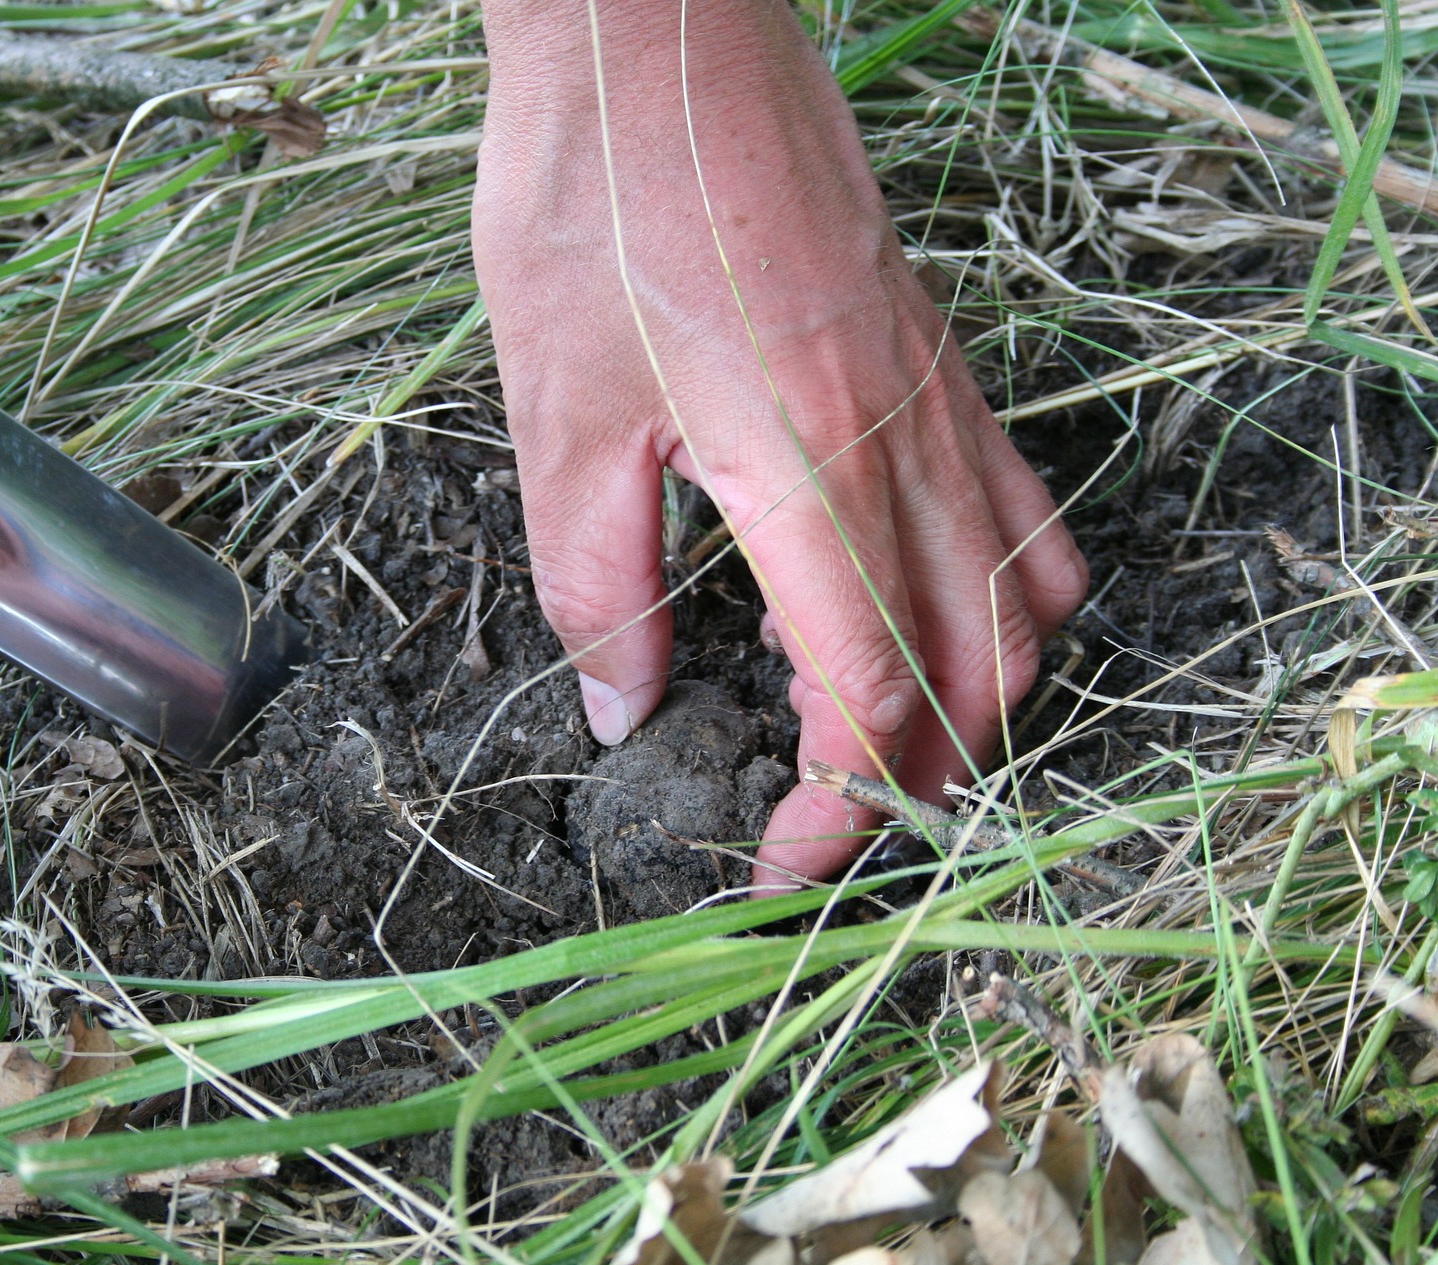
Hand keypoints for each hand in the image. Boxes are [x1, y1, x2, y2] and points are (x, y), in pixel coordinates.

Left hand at [473, 0, 1087, 884]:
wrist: (656, 35)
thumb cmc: (590, 201)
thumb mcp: (558, 414)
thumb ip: (596, 582)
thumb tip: (624, 710)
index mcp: (809, 468)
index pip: (869, 690)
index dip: (836, 807)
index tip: (779, 865)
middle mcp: (904, 440)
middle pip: (974, 667)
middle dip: (914, 778)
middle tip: (824, 825)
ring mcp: (937, 394)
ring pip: (1024, 596)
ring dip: (974, 701)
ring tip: (886, 745)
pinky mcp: (935, 354)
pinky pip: (1019, 504)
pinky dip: (997, 594)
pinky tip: (924, 606)